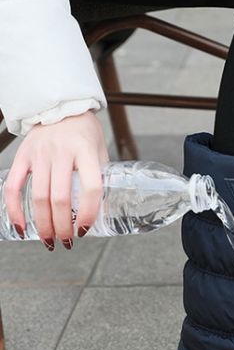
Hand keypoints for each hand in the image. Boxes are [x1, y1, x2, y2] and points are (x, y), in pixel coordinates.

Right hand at [4, 111, 107, 249]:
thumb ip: (102, 177)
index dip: (89, 211)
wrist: (62, 107)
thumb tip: (102, 212)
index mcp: (86, 151)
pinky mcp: (22, 156)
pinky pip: (14, 186)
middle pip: (61, 197)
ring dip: (44, 223)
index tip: (86, 229)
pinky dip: (15, 209)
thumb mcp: (101, 151)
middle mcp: (62, 153)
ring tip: (50, 240)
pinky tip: (22, 227)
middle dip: (63, 225)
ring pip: (39, 196)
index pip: (91, 187)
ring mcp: (40, 155)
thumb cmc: (86, 133)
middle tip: (67, 241)